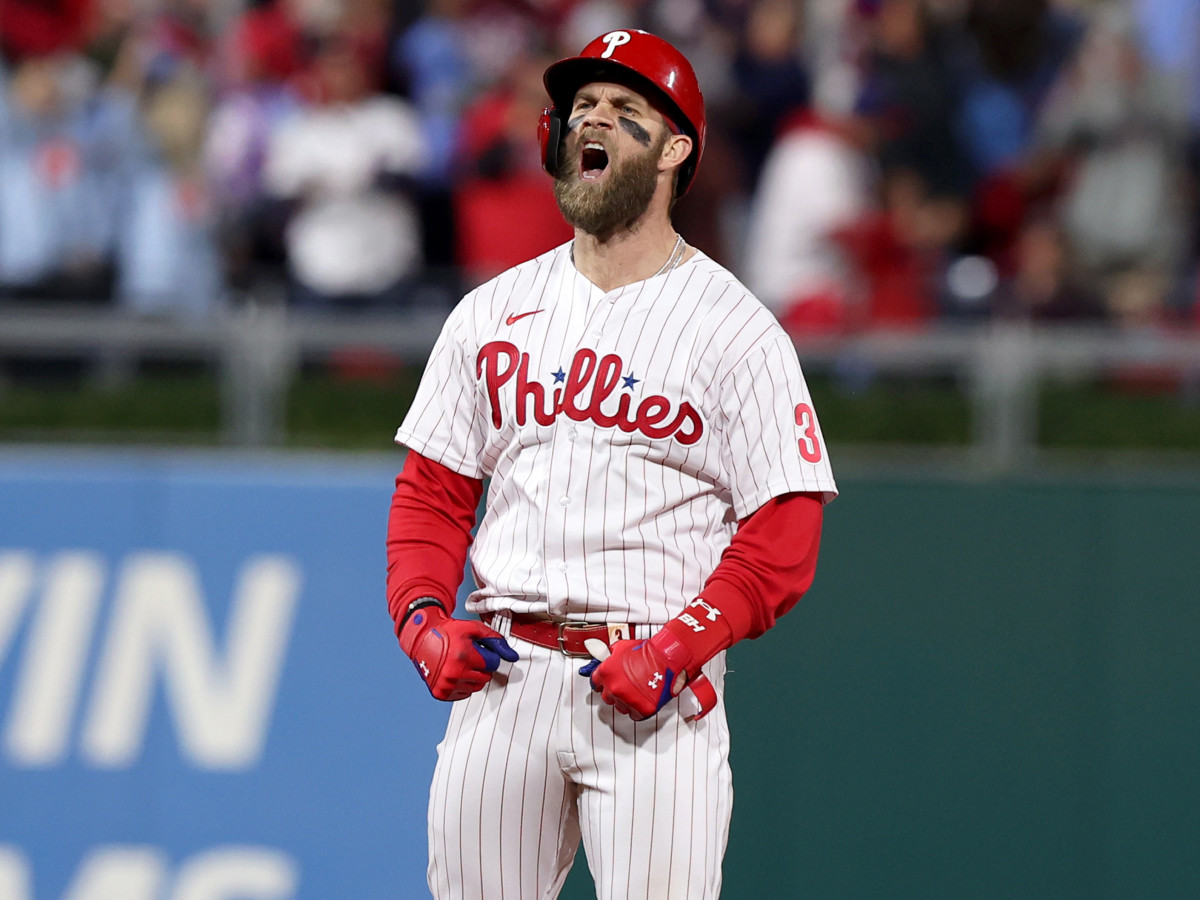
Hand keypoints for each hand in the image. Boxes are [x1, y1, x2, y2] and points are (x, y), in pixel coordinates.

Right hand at [399, 606, 517, 700]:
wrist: (421, 637)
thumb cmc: (448, 632)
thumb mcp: (473, 629)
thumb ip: (495, 641)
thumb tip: (513, 656)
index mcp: (464, 656)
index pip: (493, 663)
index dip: (487, 655)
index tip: (477, 650)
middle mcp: (454, 673)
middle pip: (486, 677)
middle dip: (481, 666)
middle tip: (468, 656)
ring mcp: (447, 684)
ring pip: (476, 686)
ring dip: (472, 676)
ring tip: (460, 663)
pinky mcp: (441, 693)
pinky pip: (464, 694)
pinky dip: (462, 684)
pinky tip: (454, 672)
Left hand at [580, 630, 695, 719]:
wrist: (665, 657)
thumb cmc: (647, 651)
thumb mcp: (621, 647)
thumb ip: (609, 656)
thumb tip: (604, 658)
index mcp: (606, 673)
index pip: (595, 683)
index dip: (601, 682)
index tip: (604, 684)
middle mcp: (614, 688)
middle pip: (607, 697)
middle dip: (614, 692)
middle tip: (624, 685)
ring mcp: (627, 700)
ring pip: (620, 707)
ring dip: (626, 701)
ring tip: (636, 690)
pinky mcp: (642, 709)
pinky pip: (634, 715)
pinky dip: (638, 709)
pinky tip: (642, 699)